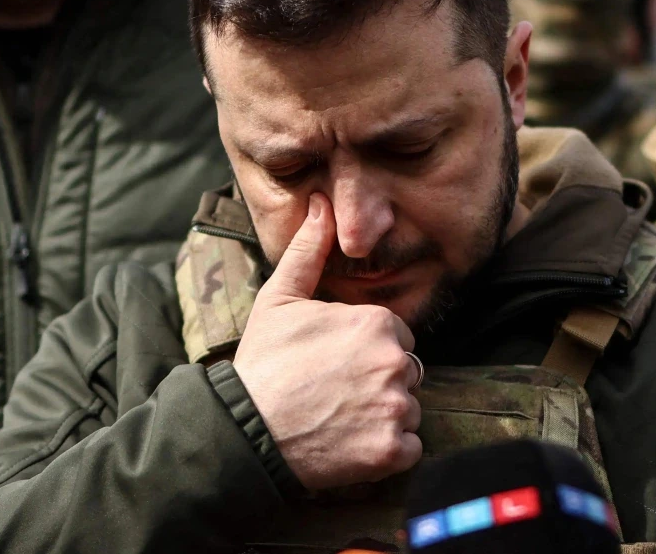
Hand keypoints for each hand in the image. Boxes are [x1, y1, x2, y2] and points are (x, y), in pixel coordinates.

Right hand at [232, 194, 422, 489]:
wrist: (245, 430)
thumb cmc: (263, 362)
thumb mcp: (280, 298)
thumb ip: (309, 250)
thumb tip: (321, 204)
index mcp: (377, 322)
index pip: (395, 335)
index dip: (367, 349)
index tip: (337, 363)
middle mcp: (394, 362)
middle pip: (406, 371)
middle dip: (379, 380)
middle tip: (337, 391)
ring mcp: (395, 408)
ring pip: (409, 408)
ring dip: (385, 415)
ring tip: (342, 417)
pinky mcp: (392, 451)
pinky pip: (409, 447)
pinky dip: (388, 450)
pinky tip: (353, 442)